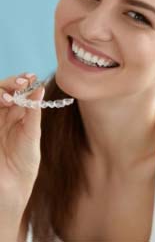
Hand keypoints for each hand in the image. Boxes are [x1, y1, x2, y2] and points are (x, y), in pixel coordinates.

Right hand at [0, 73, 44, 216]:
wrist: (11, 189)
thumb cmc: (25, 163)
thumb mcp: (32, 135)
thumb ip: (33, 112)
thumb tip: (40, 87)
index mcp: (18, 115)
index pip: (18, 92)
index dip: (23, 82)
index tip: (31, 77)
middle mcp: (4, 115)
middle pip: (4, 90)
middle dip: (12, 83)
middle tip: (22, 82)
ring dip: (1, 92)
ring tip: (10, 97)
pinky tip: (4, 102)